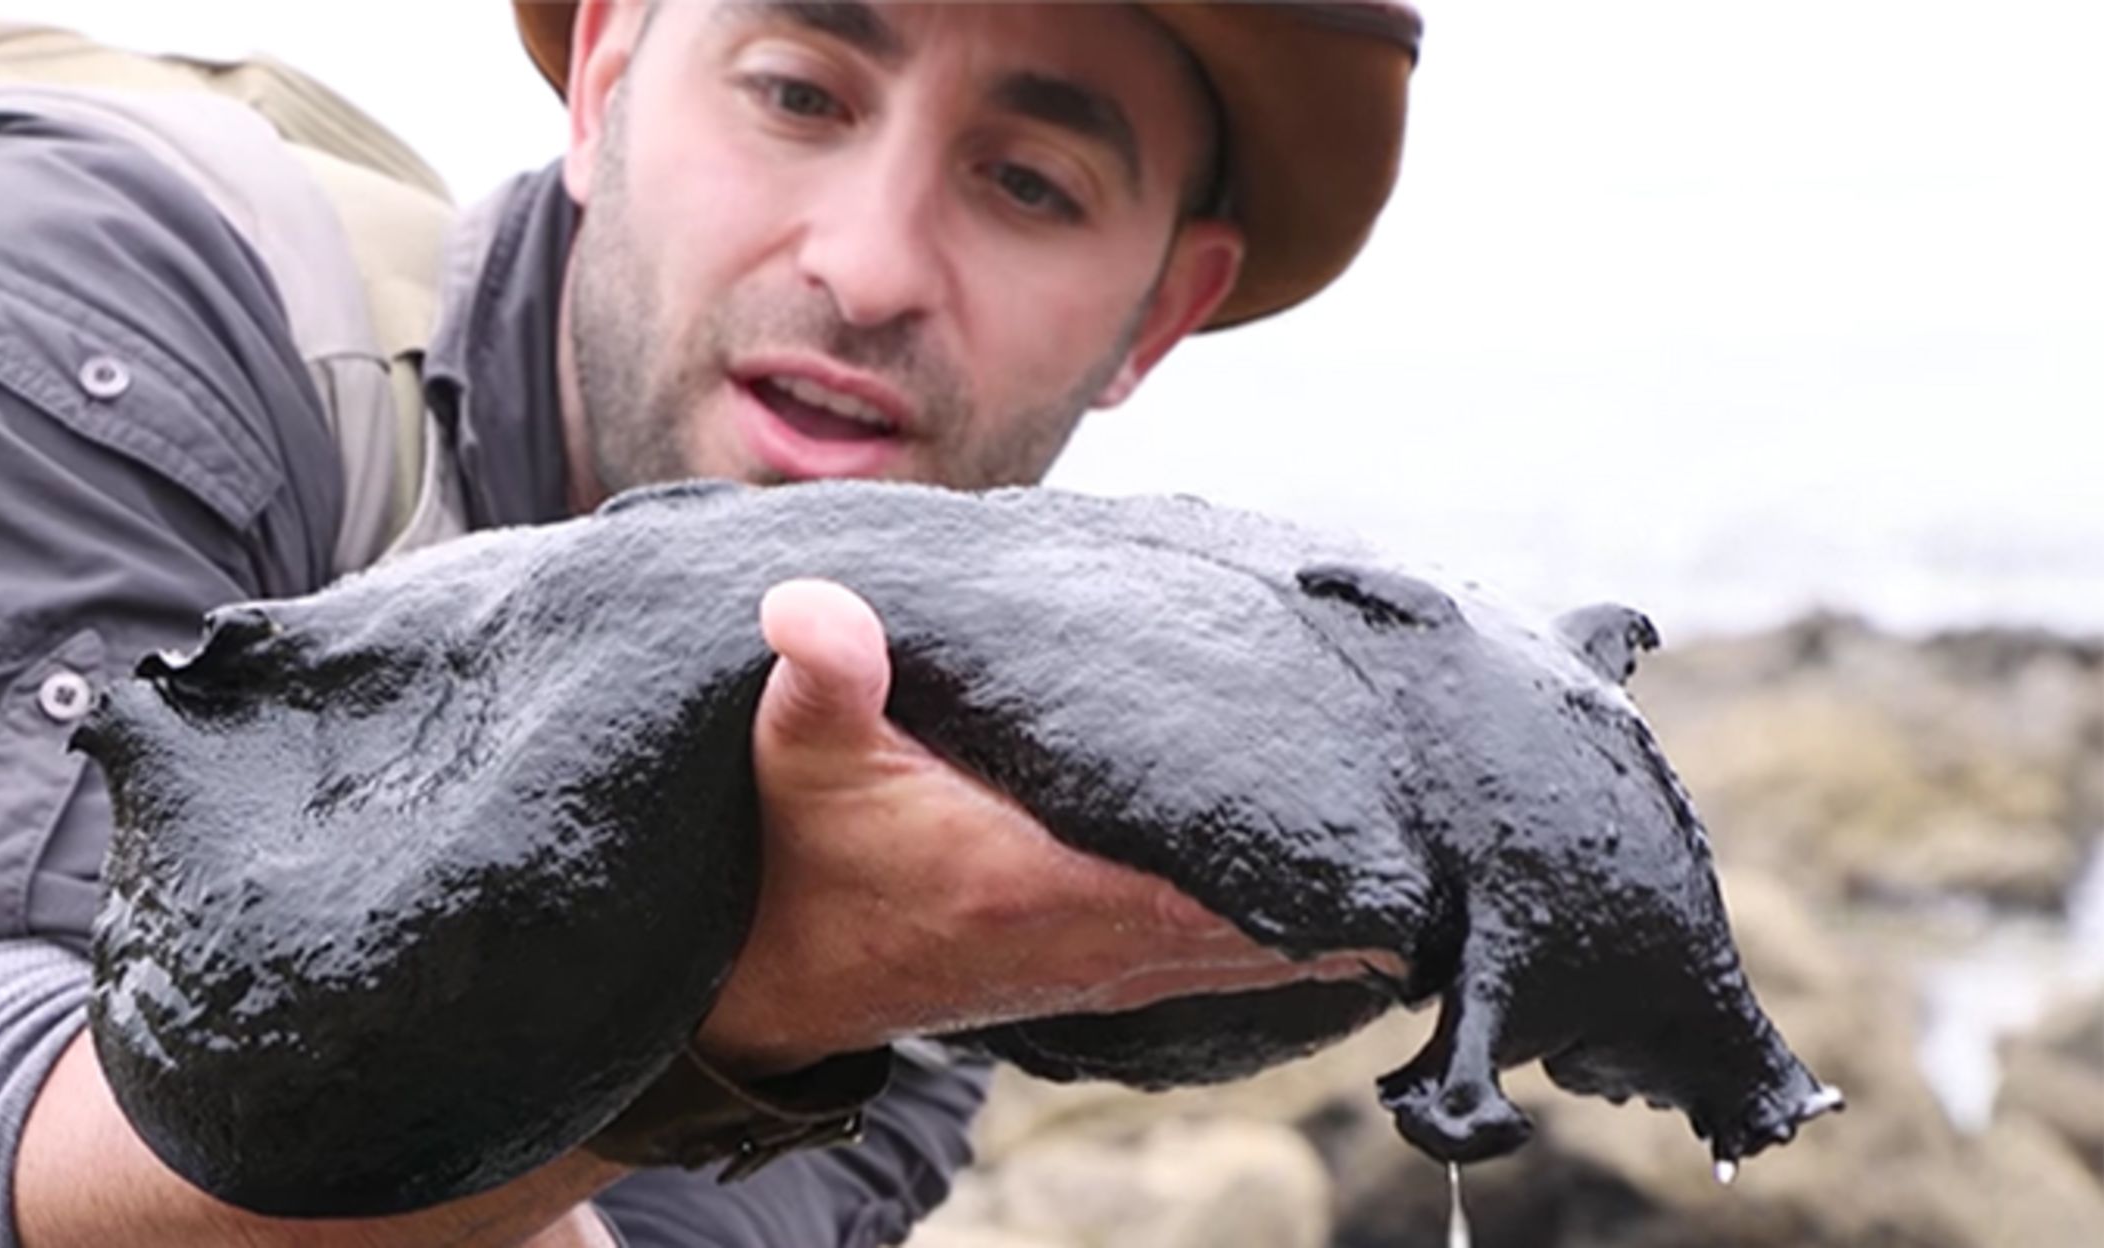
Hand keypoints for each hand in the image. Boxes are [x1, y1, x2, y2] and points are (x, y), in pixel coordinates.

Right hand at [694, 579, 1402, 1076]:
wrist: (770, 980)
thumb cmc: (796, 859)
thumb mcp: (796, 756)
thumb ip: (820, 679)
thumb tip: (807, 603)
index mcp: (1044, 881)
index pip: (1220, 886)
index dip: (1323, 871)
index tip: (1419, 838)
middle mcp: (1093, 938)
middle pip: (1271, 930)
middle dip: (1362, 892)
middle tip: (1465, 835)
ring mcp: (1098, 965)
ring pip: (1257, 954)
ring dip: (1337, 923)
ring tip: (1433, 869)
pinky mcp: (1090, 971)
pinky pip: (1221, 962)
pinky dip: (1286, 941)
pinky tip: (1342, 914)